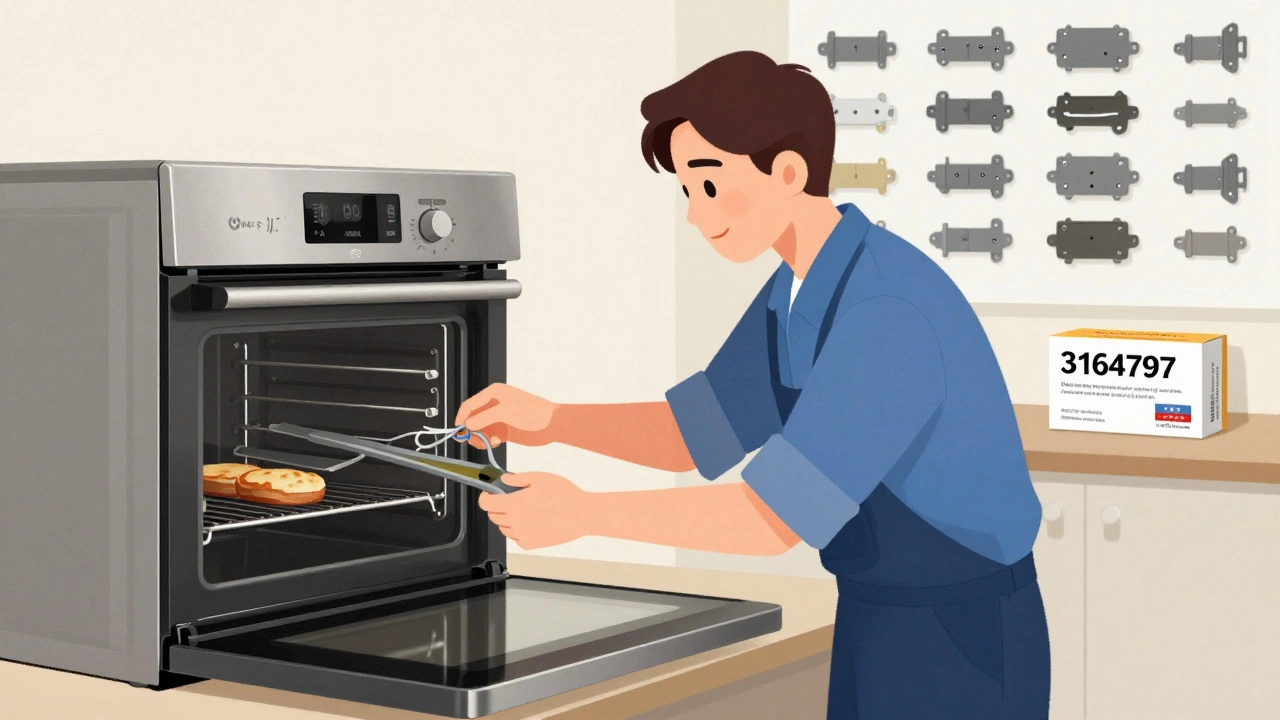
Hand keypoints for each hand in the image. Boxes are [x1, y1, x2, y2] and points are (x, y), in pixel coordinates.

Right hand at [454, 383, 558, 448]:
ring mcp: (499, 419)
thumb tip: (467, 425)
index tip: (458, 430)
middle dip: (471, 430)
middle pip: (473, 419)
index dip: (462, 417)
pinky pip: (489, 437)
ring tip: (489, 442)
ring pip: (480, 430)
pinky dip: (489, 441)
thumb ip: (485, 418)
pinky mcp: (504, 431)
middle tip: (475, 440)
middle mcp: (494, 405)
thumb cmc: (533, 412)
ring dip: (480, 437)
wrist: (553, 424)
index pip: (470, 405)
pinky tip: (496, 442)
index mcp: (493, 394)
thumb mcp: (506, 412)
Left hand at [478, 472, 594, 549]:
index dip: (485, 496)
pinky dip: (518, 529)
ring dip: (507, 518)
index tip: (489, 494)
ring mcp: (522, 535)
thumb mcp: (539, 477)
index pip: (485, 504)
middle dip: (497, 506)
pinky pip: (515, 537)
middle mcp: (514, 522)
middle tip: (511, 498)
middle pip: (493, 515)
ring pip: (503, 527)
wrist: (582, 514)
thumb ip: (517, 478)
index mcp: (513, 505)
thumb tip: (504, 480)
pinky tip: (532, 520)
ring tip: (525, 509)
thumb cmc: (564, 494)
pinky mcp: (530, 544)